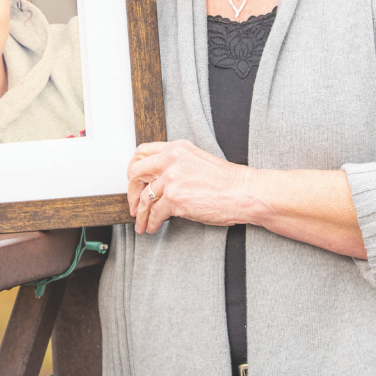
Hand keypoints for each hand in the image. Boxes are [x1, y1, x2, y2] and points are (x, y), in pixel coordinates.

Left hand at [127, 139, 255, 234]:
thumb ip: (177, 163)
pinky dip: (151, 223)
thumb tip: (158, 180)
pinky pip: (155, 214)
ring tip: (141, 223)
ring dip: (140, 214)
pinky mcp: (175, 199)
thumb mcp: (197, 160)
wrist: (243, 192)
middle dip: (131, 192)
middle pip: (136, 173)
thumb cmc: (226, 181)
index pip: (142, 152)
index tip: (133, 181)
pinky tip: (153, 227)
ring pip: (144, 198)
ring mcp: (172, 179)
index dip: (133, 168)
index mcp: (176, 148)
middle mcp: (171, 160)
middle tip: (133, 205)